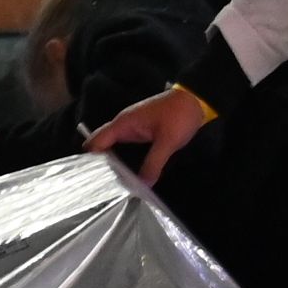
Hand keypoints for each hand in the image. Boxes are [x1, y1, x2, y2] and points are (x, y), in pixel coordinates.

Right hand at [84, 82, 215, 183]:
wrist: (196, 99)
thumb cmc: (179, 116)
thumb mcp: (167, 142)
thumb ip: (154, 163)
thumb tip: (143, 185)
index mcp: (124, 124)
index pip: (96, 142)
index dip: (91, 160)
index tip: (93, 180)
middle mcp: (123, 125)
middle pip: (101, 145)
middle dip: (99, 163)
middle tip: (101, 187)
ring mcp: (131, 127)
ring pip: (112, 146)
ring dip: (111, 162)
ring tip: (111, 184)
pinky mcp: (140, 131)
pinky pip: (124, 145)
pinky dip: (122, 158)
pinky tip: (126, 173)